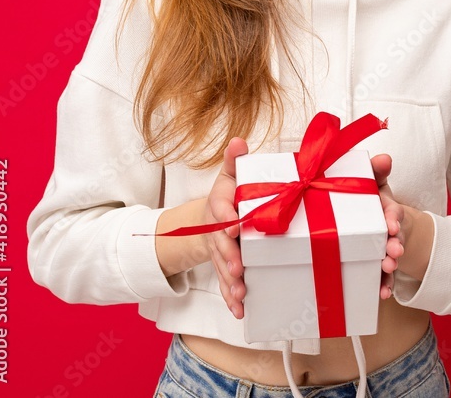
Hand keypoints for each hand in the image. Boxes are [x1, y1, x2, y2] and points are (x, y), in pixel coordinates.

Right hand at [206, 137, 247, 318]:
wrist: (210, 220)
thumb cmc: (229, 197)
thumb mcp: (229, 176)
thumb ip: (234, 161)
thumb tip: (238, 140)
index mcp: (221, 207)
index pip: (222, 210)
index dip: (226, 217)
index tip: (234, 224)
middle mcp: (217, 232)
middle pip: (221, 244)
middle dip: (229, 256)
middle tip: (239, 267)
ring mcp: (220, 252)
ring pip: (223, 267)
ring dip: (231, 281)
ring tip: (240, 294)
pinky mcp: (225, 267)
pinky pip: (227, 283)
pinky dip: (231, 298)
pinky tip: (240, 311)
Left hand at [371, 153, 404, 299]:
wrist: (376, 224)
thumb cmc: (371, 203)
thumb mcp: (374, 185)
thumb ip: (377, 172)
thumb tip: (384, 158)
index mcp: (386, 211)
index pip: (392, 212)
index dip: (393, 218)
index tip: (392, 226)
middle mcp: (388, 231)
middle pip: (394, 238)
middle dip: (395, 245)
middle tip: (393, 253)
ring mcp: (384, 249)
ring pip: (389, 257)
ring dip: (390, 265)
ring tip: (388, 270)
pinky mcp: (377, 265)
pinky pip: (381, 277)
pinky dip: (383, 286)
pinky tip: (382, 294)